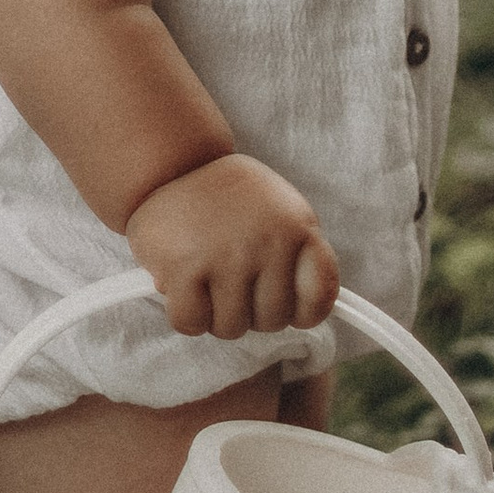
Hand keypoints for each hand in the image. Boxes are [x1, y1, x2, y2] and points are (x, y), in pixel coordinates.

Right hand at [127, 153, 341, 339]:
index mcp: (298, 227)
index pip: (319, 297)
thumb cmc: (231, 199)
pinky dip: (188, 316)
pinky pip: (192, 323)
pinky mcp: (184, 268)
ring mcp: (226, 255)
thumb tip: (303, 315)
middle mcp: (268, 241)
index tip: (287, 305)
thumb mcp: (281, 212)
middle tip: (235, 286)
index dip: (304, 312)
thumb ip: (297, 255)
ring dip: (218, 315)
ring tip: (210, 284)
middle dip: (252, 312)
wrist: (174, 164)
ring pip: (231, 328)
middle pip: (272, 320)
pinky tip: (186, 290)